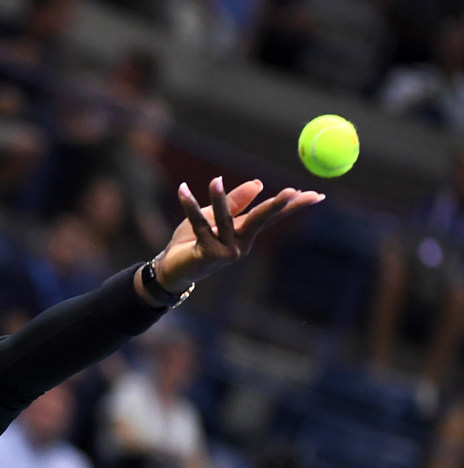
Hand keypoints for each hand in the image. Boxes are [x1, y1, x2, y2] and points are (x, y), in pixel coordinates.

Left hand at [154, 177, 323, 291]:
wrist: (171, 268)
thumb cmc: (192, 241)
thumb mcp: (213, 217)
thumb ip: (233, 203)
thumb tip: (259, 183)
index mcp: (245, 232)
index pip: (272, 216)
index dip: (292, 206)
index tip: (317, 195)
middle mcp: (241, 243)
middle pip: (261, 220)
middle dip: (276, 206)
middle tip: (292, 191)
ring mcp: (227, 252)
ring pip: (225, 219)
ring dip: (219, 199)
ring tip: (215, 180)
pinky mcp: (209, 255)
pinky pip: (199, 225)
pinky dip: (189, 206)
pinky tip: (183, 190)